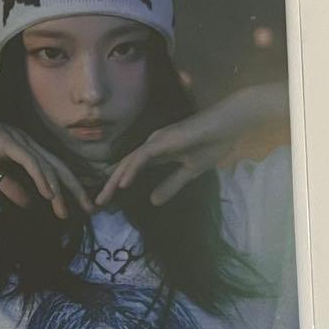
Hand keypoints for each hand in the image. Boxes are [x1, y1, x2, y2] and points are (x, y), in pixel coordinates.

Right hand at [0, 94, 91, 217]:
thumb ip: (9, 186)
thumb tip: (30, 204)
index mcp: (25, 149)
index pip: (53, 170)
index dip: (69, 189)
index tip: (79, 209)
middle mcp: (28, 142)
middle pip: (60, 168)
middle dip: (77, 190)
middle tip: (92, 211)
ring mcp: (19, 140)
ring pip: (48, 166)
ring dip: (61, 190)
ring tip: (69, 211)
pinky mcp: (7, 141)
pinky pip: (30, 161)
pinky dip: (42, 178)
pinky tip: (49, 193)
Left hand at [95, 83, 288, 206]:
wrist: (230, 125)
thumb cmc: (213, 143)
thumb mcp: (190, 172)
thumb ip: (171, 185)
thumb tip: (153, 201)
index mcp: (158, 152)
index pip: (133, 169)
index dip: (119, 184)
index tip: (109, 201)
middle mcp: (152, 145)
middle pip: (125, 166)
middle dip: (110, 185)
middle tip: (98, 203)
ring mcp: (157, 140)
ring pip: (130, 161)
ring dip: (115, 180)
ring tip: (104, 197)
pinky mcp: (164, 140)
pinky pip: (143, 157)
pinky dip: (132, 170)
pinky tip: (123, 183)